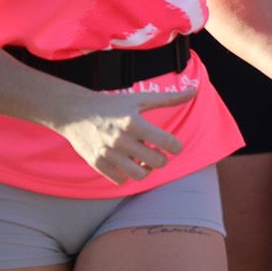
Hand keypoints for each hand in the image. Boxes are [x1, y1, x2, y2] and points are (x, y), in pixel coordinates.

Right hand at [52, 85, 195, 184]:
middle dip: (162, 159)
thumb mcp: (141, 99)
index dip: (176, 147)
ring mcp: (107, 153)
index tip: (175, 146)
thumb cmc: (113, 104)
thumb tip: (195, 90)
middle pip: (155, 162)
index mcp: (134, 123)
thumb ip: (169, 98)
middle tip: (159, 153)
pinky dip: (127, 176)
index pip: (166, 142)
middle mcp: (121, 140)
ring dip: (146, 171)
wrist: (76, 113)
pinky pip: (119, 180)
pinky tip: (128, 164)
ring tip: (145, 161)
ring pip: (138, 175)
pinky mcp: (97, 163)